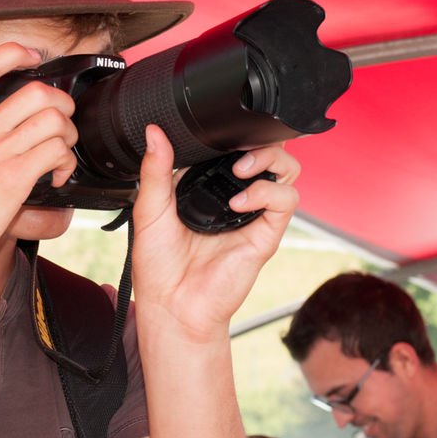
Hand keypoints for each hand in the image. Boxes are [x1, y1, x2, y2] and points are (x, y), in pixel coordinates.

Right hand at [0, 43, 78, 271]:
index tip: (32, 57)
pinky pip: (58, 152)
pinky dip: (66, 164)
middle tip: (62, 122)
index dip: (12, 52)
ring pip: (55, 119)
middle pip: (36, 91)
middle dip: (62, 103)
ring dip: (69, 136)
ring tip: (62, 156)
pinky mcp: (13, 176)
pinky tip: (56, 179)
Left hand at [131, 125, 299, 341]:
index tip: (214, 132)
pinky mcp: (266, 234)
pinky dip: (267, 193)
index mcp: (208, 188)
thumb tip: (155, 133)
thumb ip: (155, 170)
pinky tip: (240, 202)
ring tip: (240, 170)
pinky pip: (285, 201)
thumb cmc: (159, 265)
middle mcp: (235, 198)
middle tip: (234, 151)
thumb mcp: (149, 209)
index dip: (231, 136)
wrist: (171, 305)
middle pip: (269, 153)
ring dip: (269, 160)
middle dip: (259, 141)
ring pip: (286, 171)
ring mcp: (253, 215)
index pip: (232, 149)